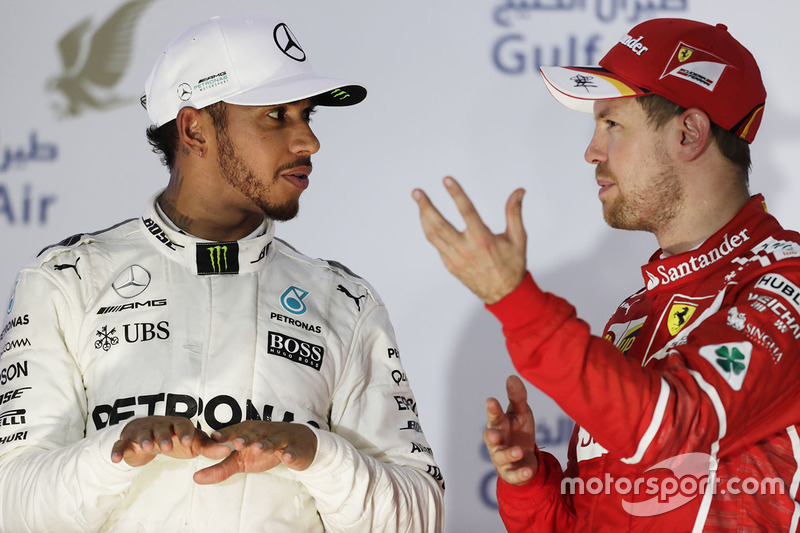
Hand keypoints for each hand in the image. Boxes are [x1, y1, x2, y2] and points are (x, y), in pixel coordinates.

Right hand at [111, 416, 230, 467]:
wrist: (148, 436)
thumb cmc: (176, 438)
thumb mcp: (193, 443)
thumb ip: (210, 447)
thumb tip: (231, 449)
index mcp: (177, 424)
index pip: (183, 425)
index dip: (186, 433)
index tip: (189, 442)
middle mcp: (159, 426)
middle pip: (162, 428)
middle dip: (164, 436)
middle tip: (167, 446)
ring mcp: (142, 433)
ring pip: (142, 435)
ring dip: (144, 440)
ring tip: (147, 448)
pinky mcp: (127, 442)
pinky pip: (121, 445)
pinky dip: (118, 450)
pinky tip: (116, 459)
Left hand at [193, 421, 317, 484]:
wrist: (298, 444)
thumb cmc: (264, 449)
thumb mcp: (241, 460)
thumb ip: (219, 468)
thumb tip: (195, 478)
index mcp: (248, 431)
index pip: (235, 431)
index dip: (226, 434)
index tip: (214, 438)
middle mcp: (264, 432)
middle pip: (254, 433)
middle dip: (246, 437)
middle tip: (237, 443)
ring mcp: (280, 439)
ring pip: (272, 440)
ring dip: (265, 444)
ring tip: (258, 449)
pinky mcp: (295, 448)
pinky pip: (293, 451)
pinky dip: (290, 454)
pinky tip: (286, 458)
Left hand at [413, 177, 526, 304]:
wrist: (505, 294)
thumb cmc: (512, 264)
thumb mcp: (518, 238)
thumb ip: (514, 212)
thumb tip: (519, 191)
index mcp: (482, 239)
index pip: (466, 210)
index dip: (456, 193)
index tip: (447, 179)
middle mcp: (466, 248)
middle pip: (439, 224)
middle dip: (426, 206)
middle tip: (417, 192)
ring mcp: (455, 258)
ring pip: (433, 235)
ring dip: (424, 217)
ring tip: (419, 202)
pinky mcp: (451, 265)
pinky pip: (437, 246)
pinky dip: (431, 232)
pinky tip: (429, 221)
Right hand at [483, 375, 537, 485]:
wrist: (525, 458)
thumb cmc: (519, 432)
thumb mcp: (522, 414)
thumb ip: (517, 398)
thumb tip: (512, 377)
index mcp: (499, 424)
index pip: (494, 415)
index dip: (492, 409)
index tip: (491, 401)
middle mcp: (497, 441)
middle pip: (490, 437)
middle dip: (492, 436)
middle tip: (495, 434)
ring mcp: (502, 458)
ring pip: (500, 457)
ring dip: (508, 454)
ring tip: (518, 451)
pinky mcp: (510, 473)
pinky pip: (513, 475)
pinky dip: (520, 474)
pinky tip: (527, 471)